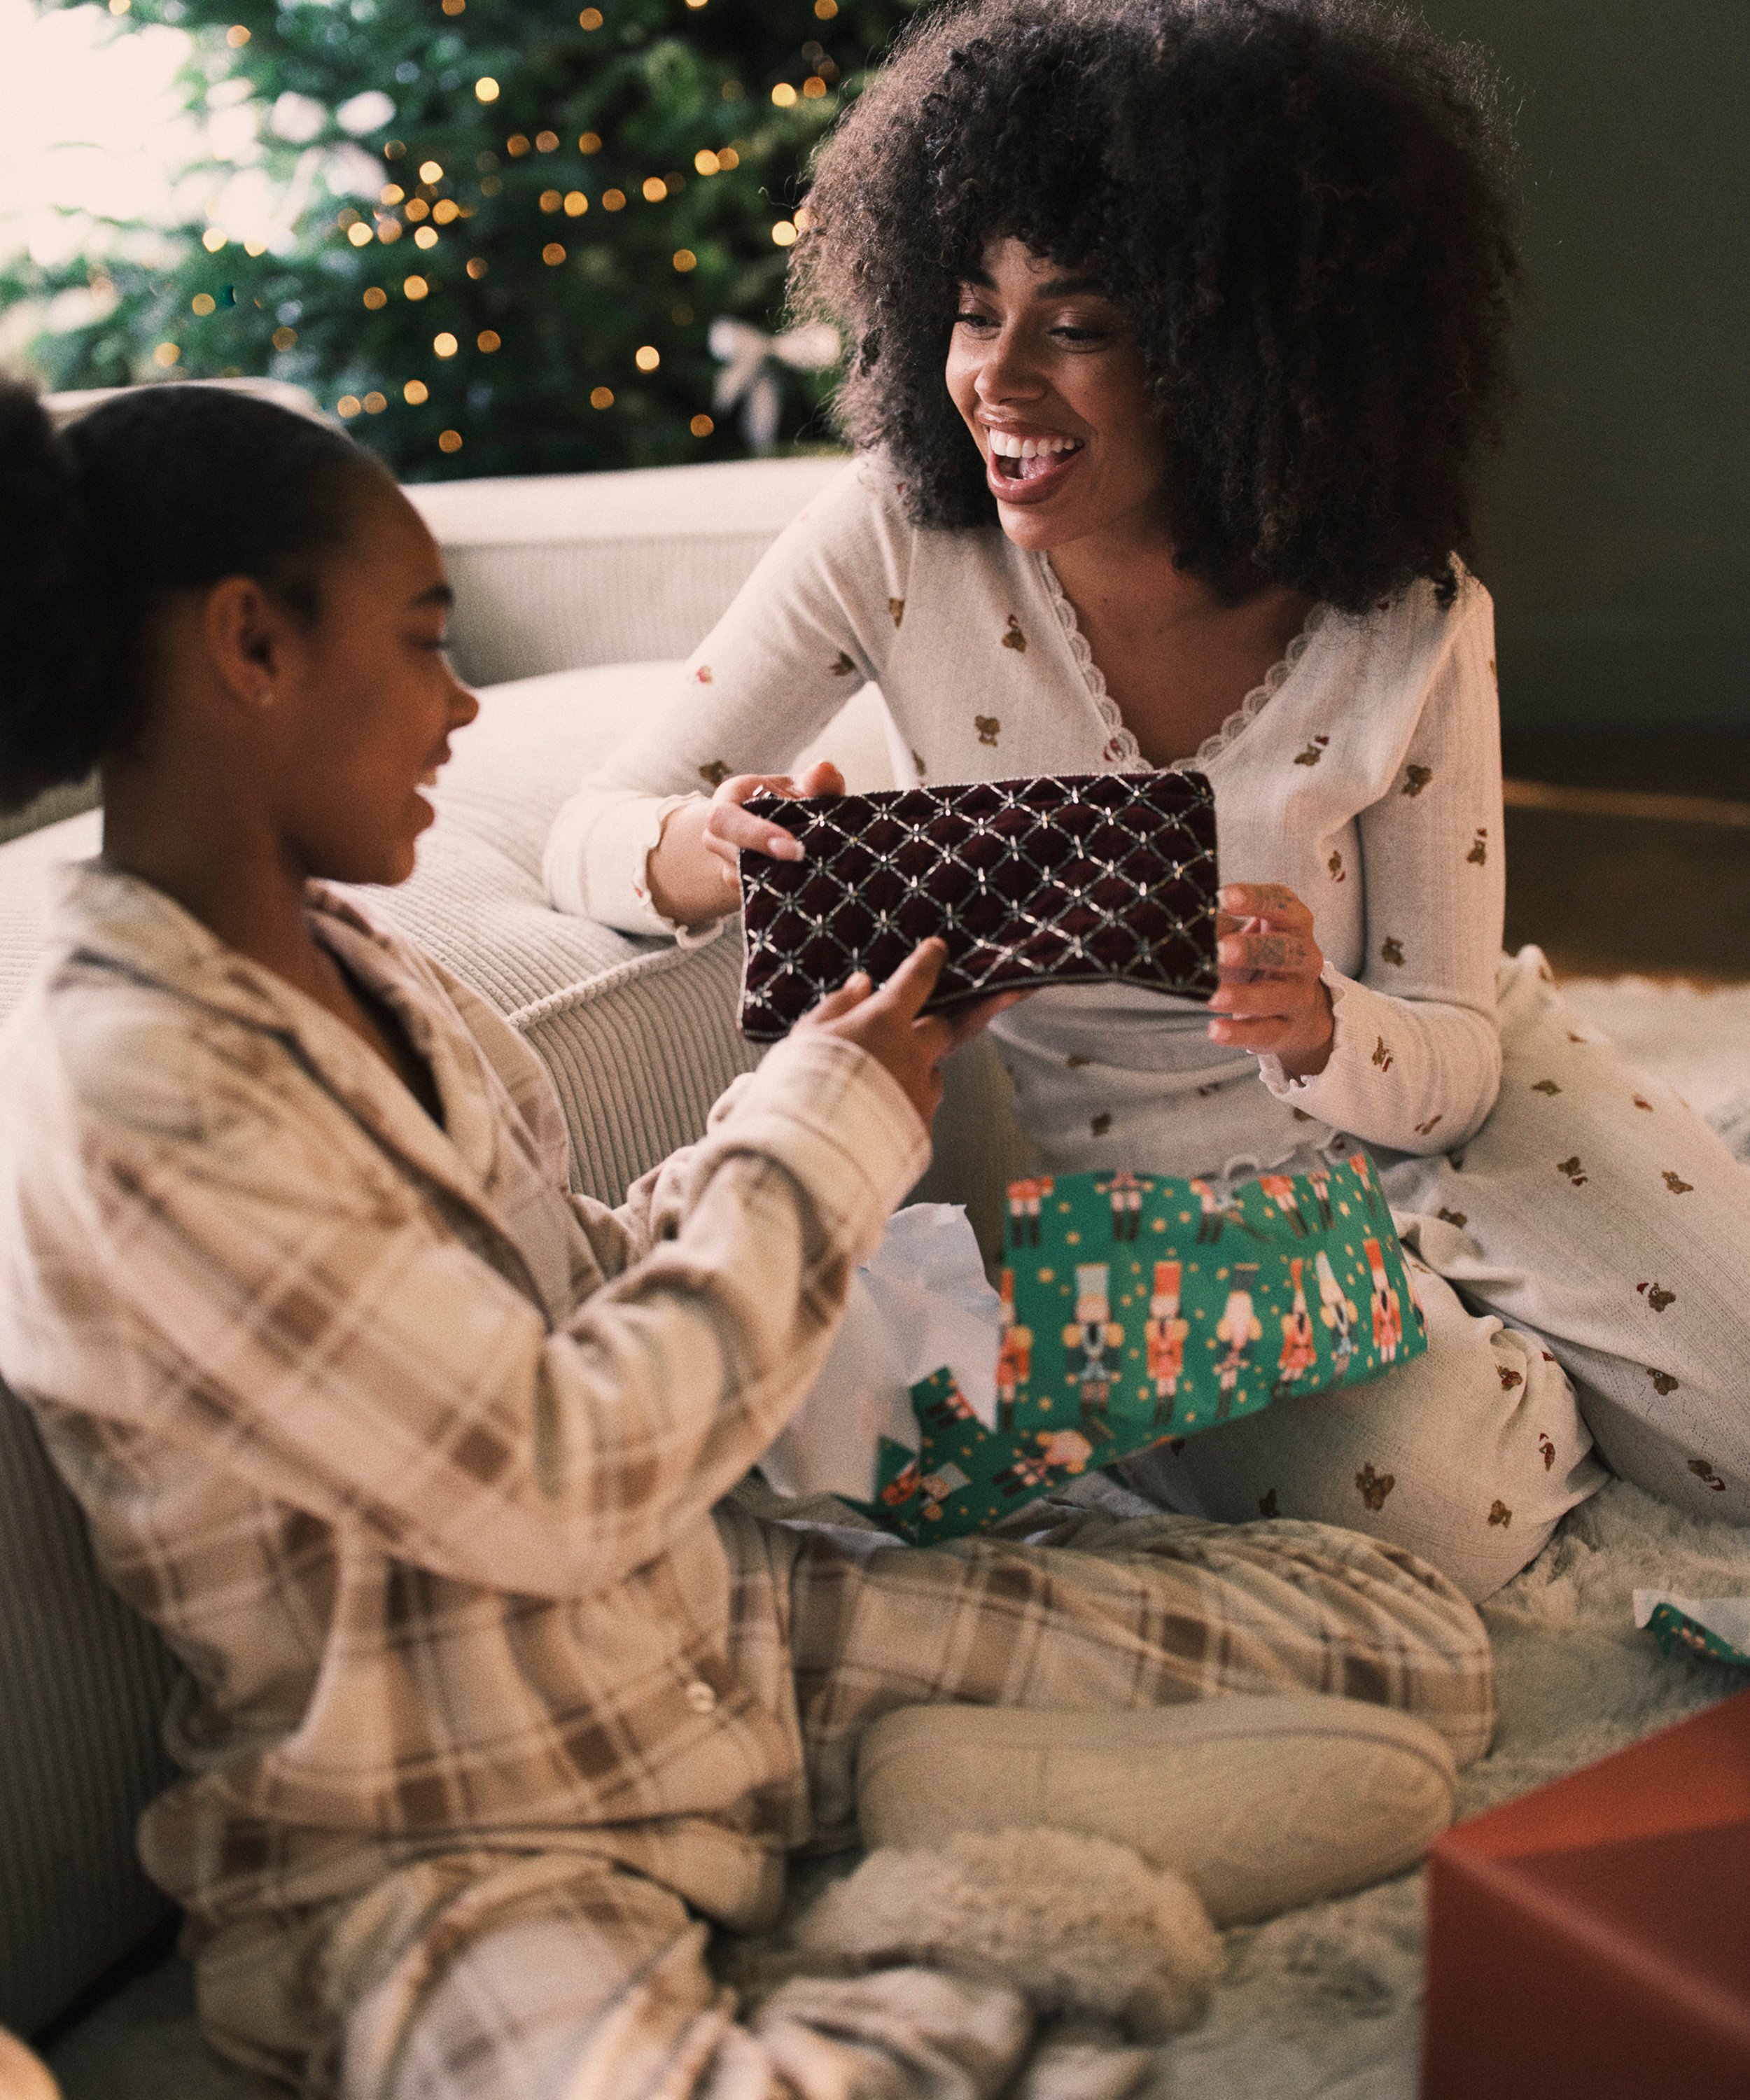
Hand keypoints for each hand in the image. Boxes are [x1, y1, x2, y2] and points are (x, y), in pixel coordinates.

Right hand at [646, 761, 844, 927]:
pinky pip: (758, 895)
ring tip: (815, 869)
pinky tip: (808, 884)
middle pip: (731, 855)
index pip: (724, 818)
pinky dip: (784, 890)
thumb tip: (825, 769)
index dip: (755, 835)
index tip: (795, 850)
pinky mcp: (743, 891)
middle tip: (809, 864)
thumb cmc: (794, 803)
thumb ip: (818, 782)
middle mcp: (718, 837)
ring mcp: (728, 867)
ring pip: (746, 881)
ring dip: (780, 877)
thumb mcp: (806, 788)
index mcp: (728, 801)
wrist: (786, 831)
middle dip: (770, 862)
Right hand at [797, 938, 1024, 1127]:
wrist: (808, 1155)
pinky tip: (879, 1119)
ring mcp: (922, 1095)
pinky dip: (905, 1108)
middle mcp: (914, 1055)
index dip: (929, 961)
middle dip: (930, 1025)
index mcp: (884, 1023)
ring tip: (881, 1087)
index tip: (938, 950)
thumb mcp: (807, 1036)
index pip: (917, 980)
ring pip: (932, 1074)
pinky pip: (921, 1111)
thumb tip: (861, 985)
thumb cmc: (798, 1089)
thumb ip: (838, 1006)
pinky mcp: (922, 1132)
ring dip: (916, 1072)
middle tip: (908, 1031)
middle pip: (941, 1028)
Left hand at [1207, 883, 1333, 1079]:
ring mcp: (1299, 995)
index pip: (1281, 904)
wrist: (1296, 1010)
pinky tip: (1215, 1031)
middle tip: (1221, 950)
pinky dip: (1239, 1033)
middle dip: (1253, 949)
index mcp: (1293, 923)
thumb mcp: (1241, 936)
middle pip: (1286, 950)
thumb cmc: (1259, 959)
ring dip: (1244, 996)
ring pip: (1276, 995)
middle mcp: (1304, 957)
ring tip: (1212, 998)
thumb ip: (1217, 927)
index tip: (1223, 897)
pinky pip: (1265, 1032)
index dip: (1255, 899)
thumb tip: (1183, 920)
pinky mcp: (1287, 1029)